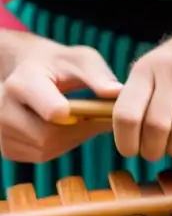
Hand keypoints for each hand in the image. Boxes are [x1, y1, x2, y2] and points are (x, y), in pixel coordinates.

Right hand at [0, 32, 121, 162]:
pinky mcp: (6, 146)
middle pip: (48, 136)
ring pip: (44, 148)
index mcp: (23, 83)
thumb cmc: (61, 65)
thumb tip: (116, 92)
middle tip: (89, 115)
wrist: (30, 70)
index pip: (52, 111)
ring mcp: (1, 129)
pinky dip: (57, 146)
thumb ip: (99, 74)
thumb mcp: (82, 60)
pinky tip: (60, 129)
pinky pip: (39, 155)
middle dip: (77, 130)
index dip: (78, 116)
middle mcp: (4, 107)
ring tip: (74, 118)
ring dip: (69, 139)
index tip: (90, 110)